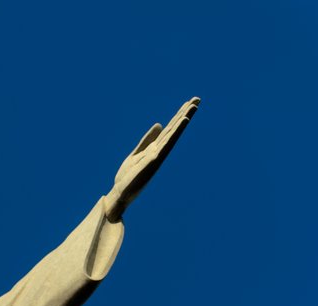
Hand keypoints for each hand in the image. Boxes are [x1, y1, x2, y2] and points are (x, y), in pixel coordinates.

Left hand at [105, 97, 199, 221]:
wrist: (120, 193)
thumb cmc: (128, 176)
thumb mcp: (136, 153)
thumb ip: (147, 140)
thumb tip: (159, 124)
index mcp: (155, 148)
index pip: (169, 128)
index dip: (179, 115)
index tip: (189, 102)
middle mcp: (159, 150)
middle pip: (174, 128)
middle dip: (185, 113)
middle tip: (197, 98)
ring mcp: (158, 155)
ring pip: (173, 134)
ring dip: (183, 119)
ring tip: (193, 106)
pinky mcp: (154, 160)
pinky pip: (167, 143)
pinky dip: (175, 132)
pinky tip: (183, 121)